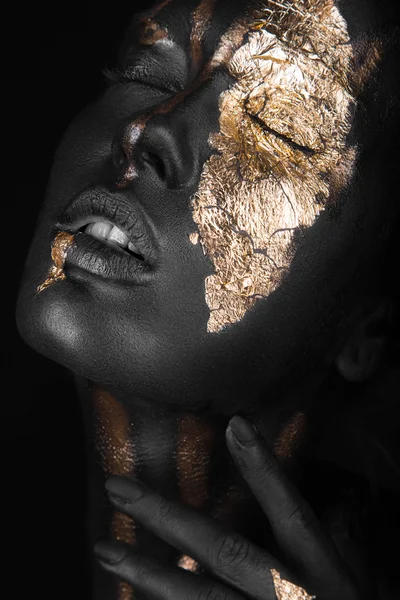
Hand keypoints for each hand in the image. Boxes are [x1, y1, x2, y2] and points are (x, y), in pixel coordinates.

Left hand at [94, 416, 368, 598]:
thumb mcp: (362, 585)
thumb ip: (345, 544)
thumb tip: (343, 503)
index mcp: (323, 573)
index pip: (291, 512)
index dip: (264, 470)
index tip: (235, 425)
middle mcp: (287, 596)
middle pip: (225, 550)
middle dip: (168, 517)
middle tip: (119, 487)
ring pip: (200, 598)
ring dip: (148, 574)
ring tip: (106, 551)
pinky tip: (131, 596)